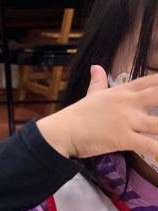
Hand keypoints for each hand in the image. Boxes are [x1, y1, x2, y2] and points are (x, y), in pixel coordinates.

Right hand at [37, 66, 157, 158]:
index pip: (152, 81)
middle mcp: (128, 103)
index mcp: (121, 92)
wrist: (62, 132)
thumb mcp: (90, 95)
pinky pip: (149, 144)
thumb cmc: (76, 115)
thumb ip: (98, 81)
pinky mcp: (124, 139)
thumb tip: (96, 66)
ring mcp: (127, 121)